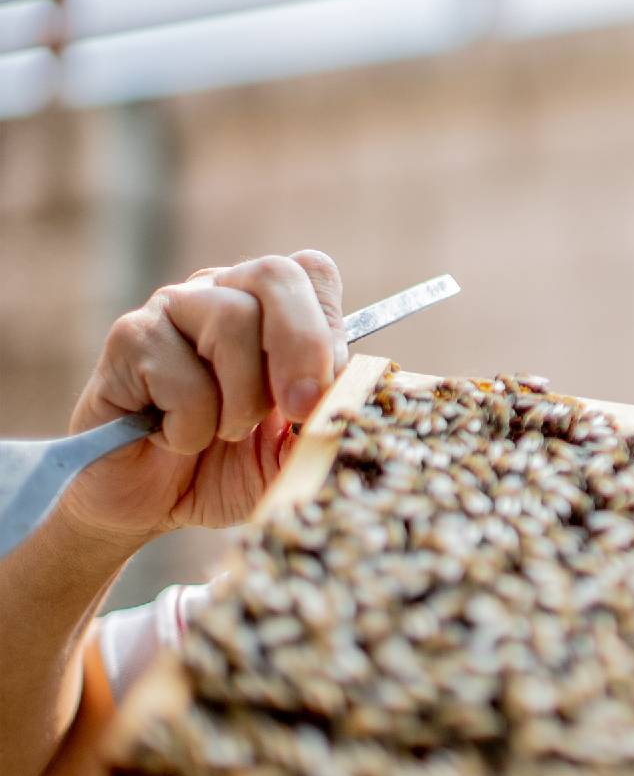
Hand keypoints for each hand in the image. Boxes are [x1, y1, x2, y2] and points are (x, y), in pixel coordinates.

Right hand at [55, 251, 347, 548]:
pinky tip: (171, 439)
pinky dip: (191, 428)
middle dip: (301, 346)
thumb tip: (361, 394)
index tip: (326, 390)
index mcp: (268, 308)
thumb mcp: (295, 452)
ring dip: (242, 400)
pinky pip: (182, 375)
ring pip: (232, 320)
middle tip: (297, 409)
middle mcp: (220, 293)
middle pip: (276, 275)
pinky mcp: (129, 339)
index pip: (312, 270)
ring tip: (224, 435)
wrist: (148, 505)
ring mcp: (170, 309)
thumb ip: (328, 420)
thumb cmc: (228, 469)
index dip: (328, 328)